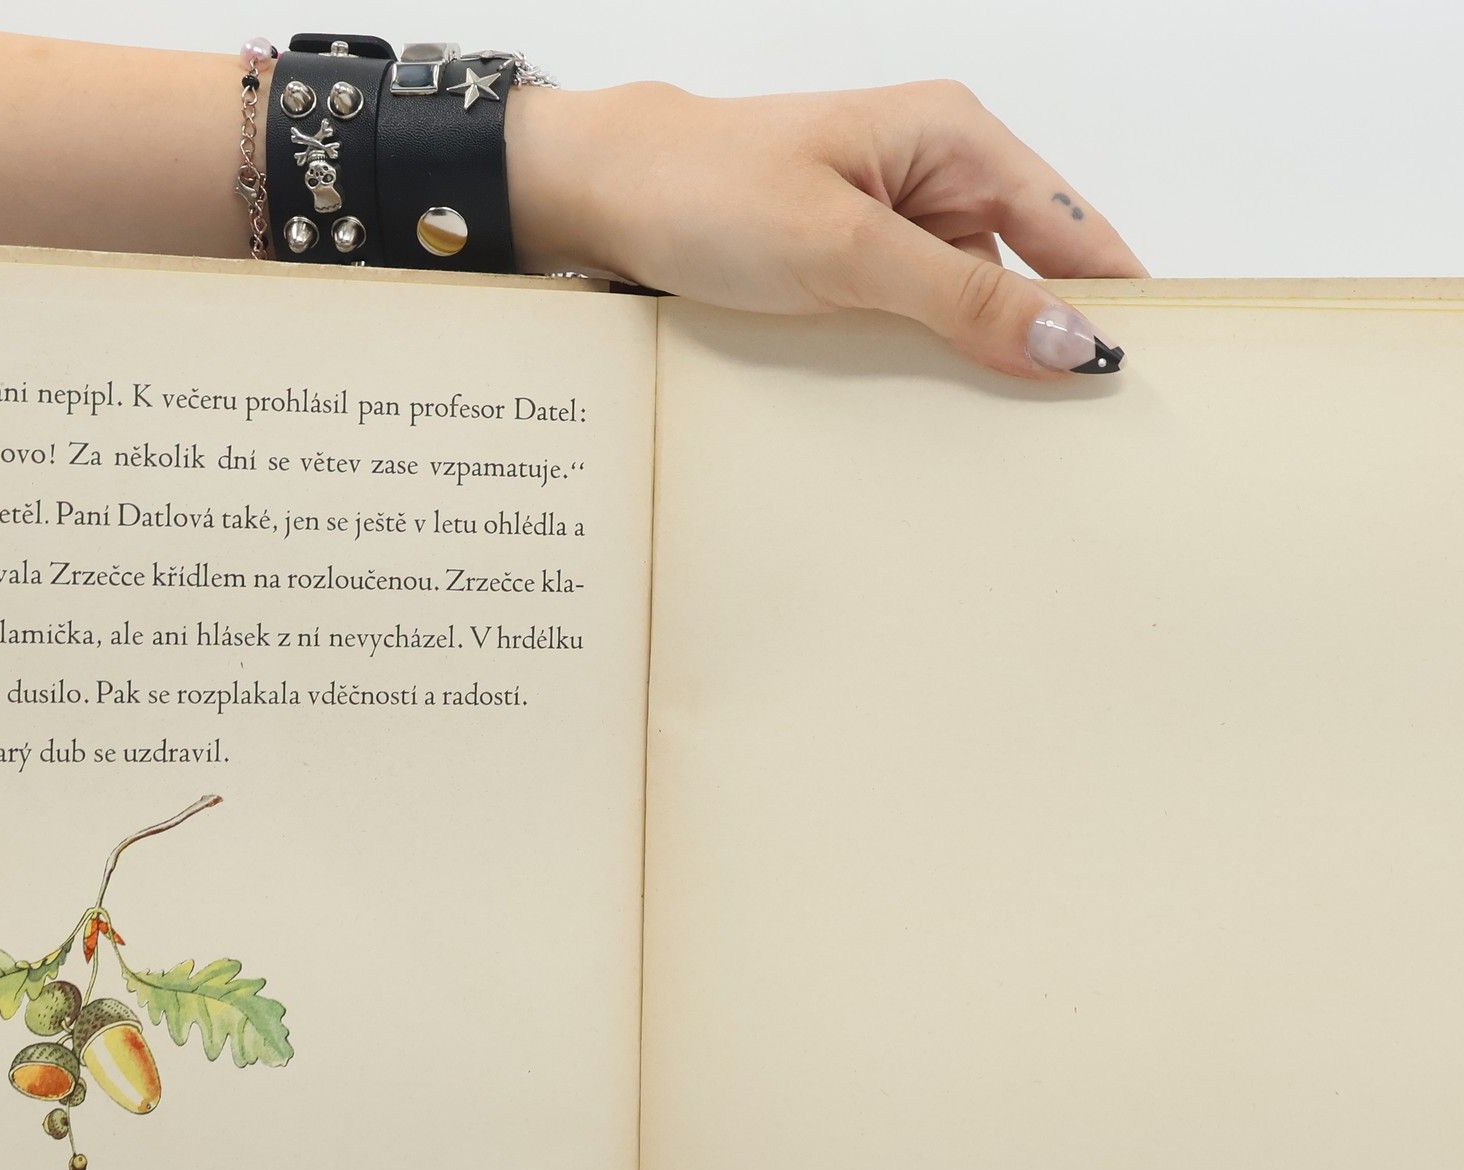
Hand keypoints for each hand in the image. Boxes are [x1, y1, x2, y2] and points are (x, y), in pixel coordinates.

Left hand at [511, 79, 1146, 378]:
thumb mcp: (847, 249)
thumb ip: (961, 299)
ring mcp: (894, 227)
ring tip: (1015, 447)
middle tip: (1083, 441)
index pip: (1074, 229)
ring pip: (973, 308)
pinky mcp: (853, 271)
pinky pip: (916, 325)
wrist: (605, 197)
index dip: (1115, 300)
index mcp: (956, 140)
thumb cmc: (712, 192)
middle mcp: (938, 177)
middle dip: (1052, 346)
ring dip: (985, 368)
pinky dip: (929, 368)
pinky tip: (935, 421)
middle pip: (1033, 272)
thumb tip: (1070, 342)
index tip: (1146, 380)